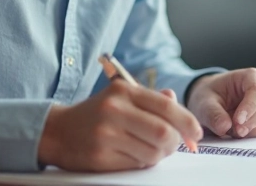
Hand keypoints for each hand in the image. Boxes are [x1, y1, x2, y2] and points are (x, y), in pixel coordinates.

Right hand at [37, 82, 202, 170]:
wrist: (58, 131)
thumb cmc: (96, 114)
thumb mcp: (122, 97)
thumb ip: (151, 99)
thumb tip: (175, 100)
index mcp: (123, 91)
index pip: (166, 106)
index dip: (187, 121)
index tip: (196, 132)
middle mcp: (114, 110)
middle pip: (164, 133)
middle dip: (176, 142)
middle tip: (175, 144)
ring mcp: (106, 135)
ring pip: (153, 152)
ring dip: (160, 154)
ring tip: (151, 149)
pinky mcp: (101, 157)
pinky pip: (137, 164)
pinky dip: (143, 162)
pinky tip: (134, 154)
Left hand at [186, 68, 255, 137]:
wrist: (213, 101)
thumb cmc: (211, 97)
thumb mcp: (204, 104)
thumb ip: (213, 115)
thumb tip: (224, 127)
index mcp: (249, 76)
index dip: (250, 108)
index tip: (237, 122)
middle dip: (253, 121)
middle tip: (236, 132)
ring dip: (255, 127)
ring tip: (236, 131)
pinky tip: (244, 131)